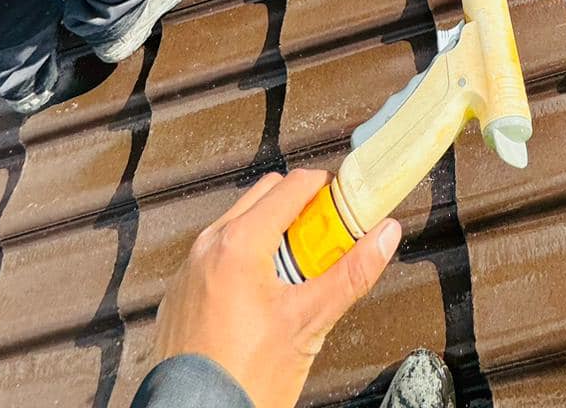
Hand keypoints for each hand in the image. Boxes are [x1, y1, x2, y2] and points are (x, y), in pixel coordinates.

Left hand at [152, 171, 401, 407]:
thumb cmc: (243, 380)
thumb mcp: (309, 322)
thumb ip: (352, 273)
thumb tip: (383, 237)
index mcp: (238, 244)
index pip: (292, 186)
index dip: (326, 189)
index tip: (345, 206)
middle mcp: (208, 246)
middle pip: (265, 196)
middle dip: (300, 210)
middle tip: (326, 242)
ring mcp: (190, 268)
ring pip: (240, 222)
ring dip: (272, 233)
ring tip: (296, 275)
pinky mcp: (182, 291)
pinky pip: (218, 252)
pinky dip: (245, 257)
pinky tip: (263, 295)